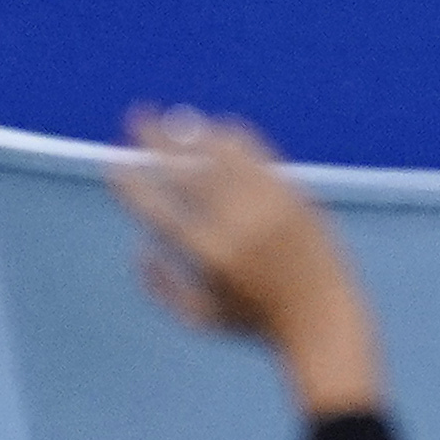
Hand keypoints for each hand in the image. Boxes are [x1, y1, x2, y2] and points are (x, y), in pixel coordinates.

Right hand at [117, 107, 384, 416]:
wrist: (326, 318)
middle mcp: (237, 226)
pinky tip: (217, 128)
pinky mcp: (292, 196)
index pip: (157, 208)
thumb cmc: (257, 323)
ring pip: (221, 153)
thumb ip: (161, 289)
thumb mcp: (201, 319)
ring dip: (191, 131)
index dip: (130, 183)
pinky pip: (256, 153)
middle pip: (185, 169)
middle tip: (135, 116)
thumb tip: (138, 248)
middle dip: (153, 139)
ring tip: (172, 118)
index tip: (113, 163)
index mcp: (209, 257)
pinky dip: (232, 137)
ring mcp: (268, 208)